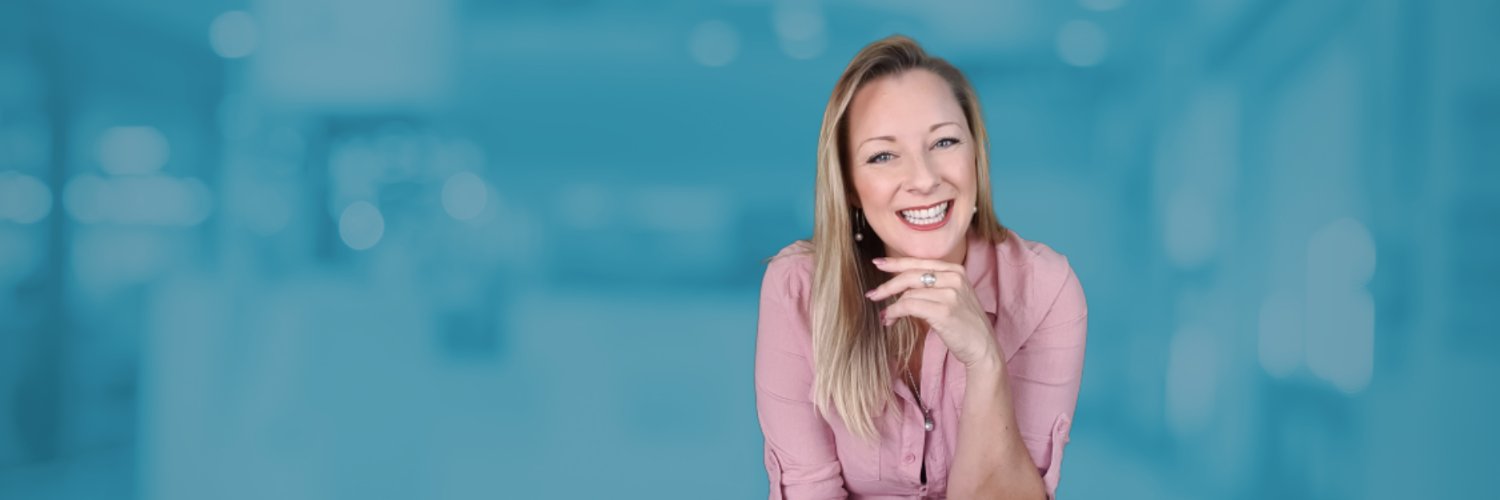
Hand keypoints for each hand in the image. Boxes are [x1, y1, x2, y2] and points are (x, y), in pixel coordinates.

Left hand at [866, 257, 1001, 369]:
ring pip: (908, 293)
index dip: (896, 262)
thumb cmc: (964, 323)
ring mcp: (950, 294)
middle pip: (910, 275)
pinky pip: (908, 307)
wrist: (982, 347)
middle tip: (872, 295)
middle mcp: (954, 278)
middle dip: (887, 286)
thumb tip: (900, 284)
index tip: (878, 263)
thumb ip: (933, 285)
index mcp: (956, 270)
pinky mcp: (944, 311)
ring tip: (886, 317)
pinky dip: (894, 313)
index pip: (919, 262)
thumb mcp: (953, 296)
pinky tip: (890, 320)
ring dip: (891, 306)